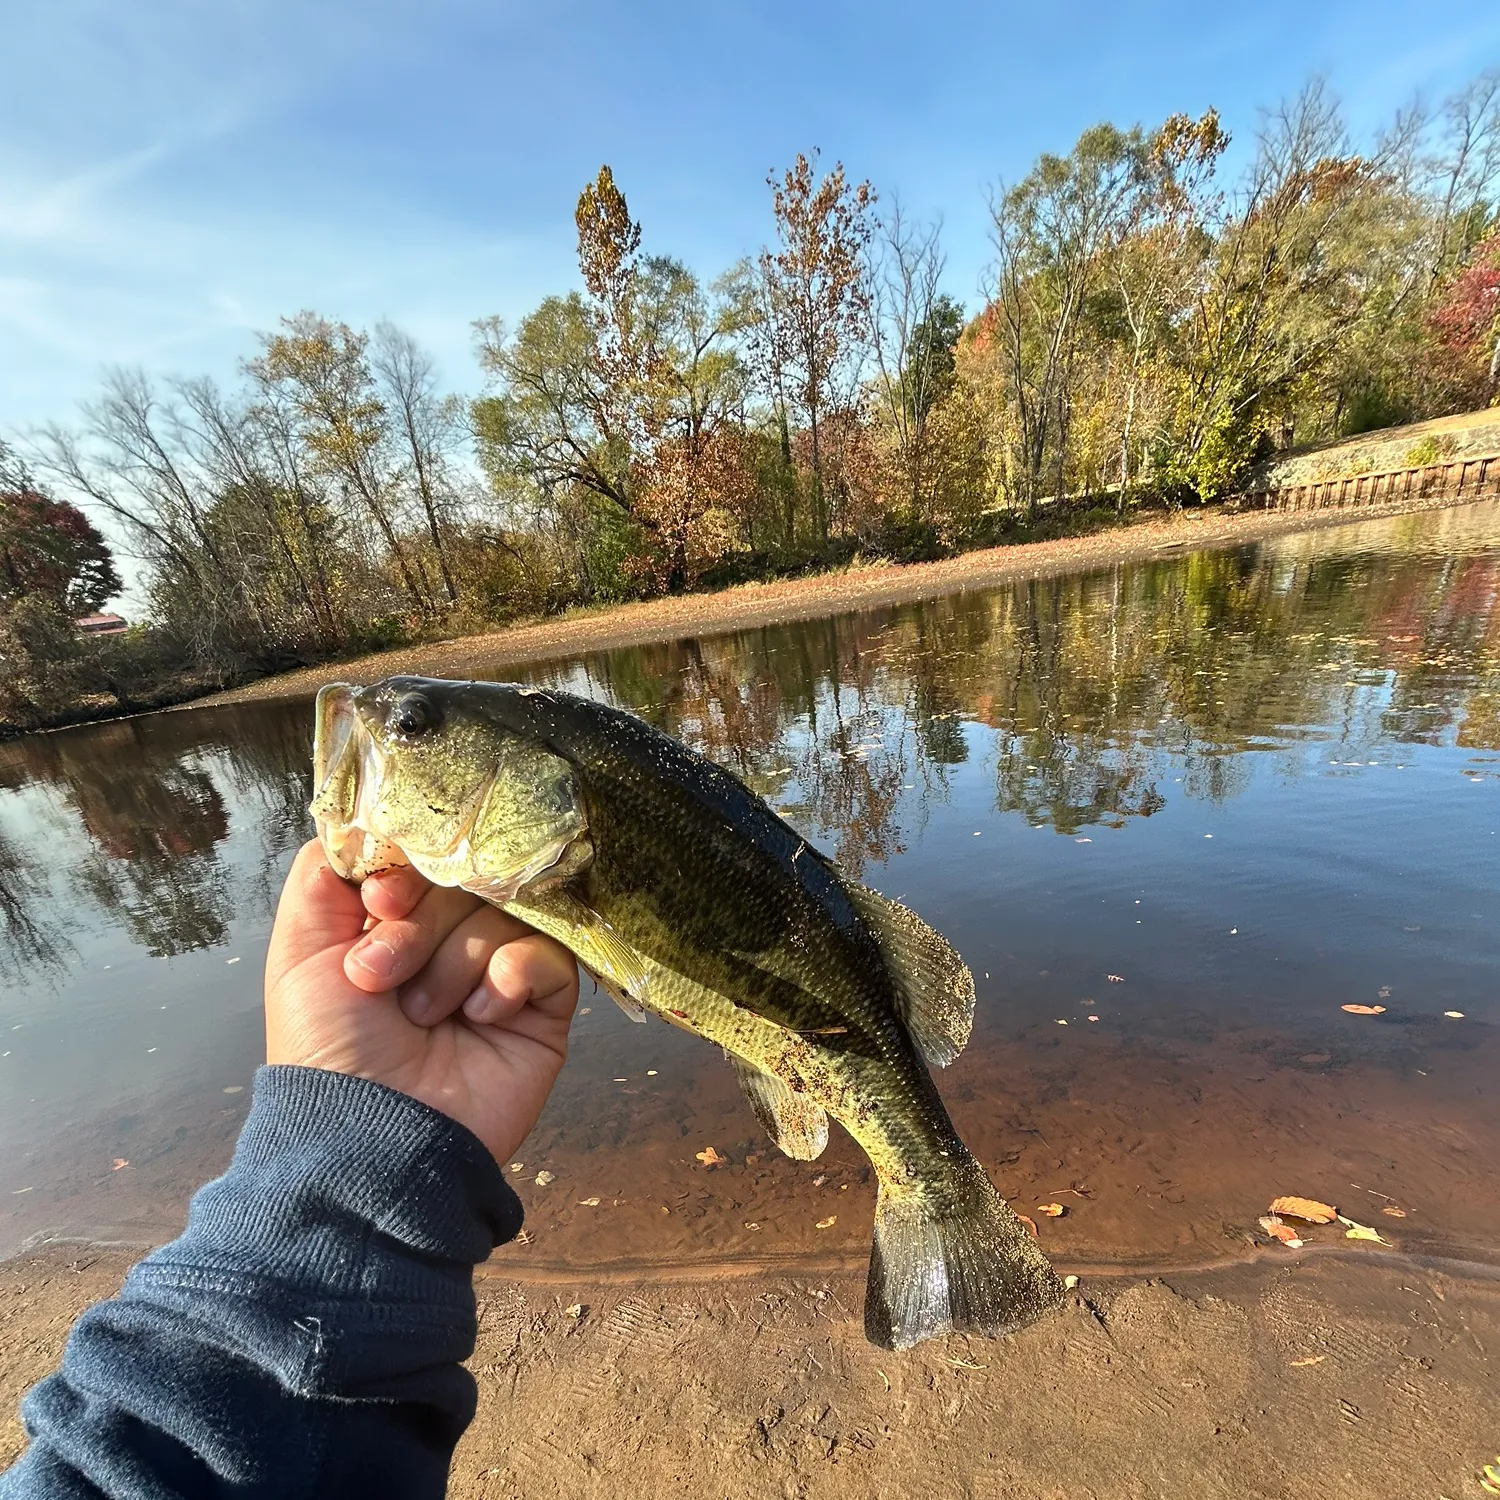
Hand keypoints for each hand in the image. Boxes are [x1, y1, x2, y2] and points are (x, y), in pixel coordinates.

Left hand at [265, 840, 578, 1164]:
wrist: (370, 1135)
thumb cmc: (328, 1048)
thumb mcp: (300, 951)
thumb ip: (327, 871)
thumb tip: (369, 821)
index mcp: (399, 922)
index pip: (425, 855)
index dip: (405, 869)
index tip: (378, 900)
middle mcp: (452, 941)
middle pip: (466, 879)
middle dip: (419, 926)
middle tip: (382, 977)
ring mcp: (501, 972)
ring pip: (504, 913)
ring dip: (456, 963)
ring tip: (427, 1015)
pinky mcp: (544, 1006)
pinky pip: (548, 954)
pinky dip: (511, 977)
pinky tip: (481, 1014)